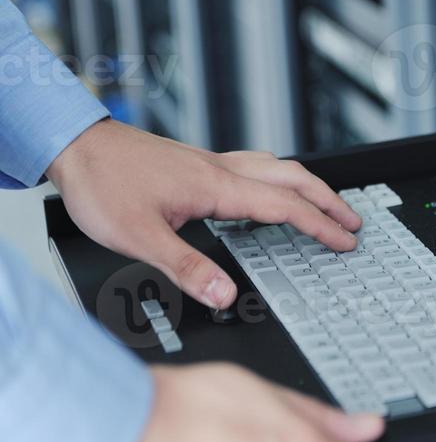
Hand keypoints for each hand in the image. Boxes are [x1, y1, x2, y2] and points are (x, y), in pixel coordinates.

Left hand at [46, 119, 360, 309]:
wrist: (77, 147)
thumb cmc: (104, 184)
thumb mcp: (139, 237)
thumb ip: (185, 267)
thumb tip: (225, 294)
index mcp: (215, 187)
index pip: (283, 206)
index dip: (319, 225)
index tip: (345, 239)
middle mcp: (219, 170)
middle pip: (291, 178)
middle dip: (327, 199)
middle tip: (353, 219)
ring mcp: (210, 163)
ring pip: (275, 167)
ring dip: (306, 185)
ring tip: (325, 203)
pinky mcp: (197, 164)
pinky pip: (253, 167)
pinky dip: (277, 179)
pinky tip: (268, 190)